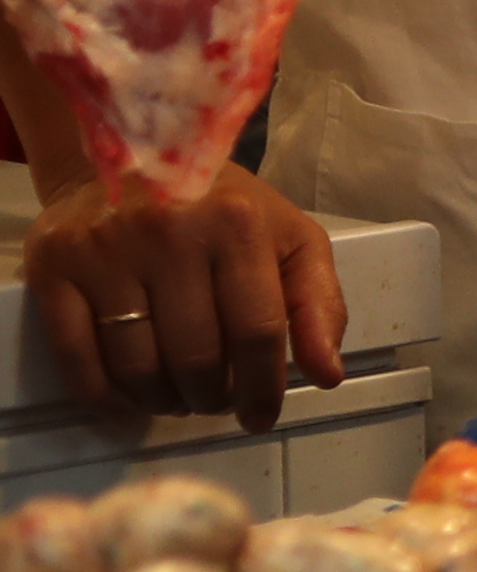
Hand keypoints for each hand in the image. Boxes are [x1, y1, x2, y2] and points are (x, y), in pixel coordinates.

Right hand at [22, 160, 349, 430]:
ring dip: (163, 401)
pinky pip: (77, 358)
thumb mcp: (290, 237)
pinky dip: (105, 396)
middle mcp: (170, 234)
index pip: (257, 332)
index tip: (261, 415)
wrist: (133, 156)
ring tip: (177, 398)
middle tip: (214, 401)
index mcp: (237, 225)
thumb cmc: (221, 205)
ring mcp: (107, 250)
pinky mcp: (55, 266)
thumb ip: (319, 303)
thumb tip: (326, 375)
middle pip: (196, 357)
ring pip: (138, 367)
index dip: (263, 388)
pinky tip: (128, 399)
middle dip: (211, 398)